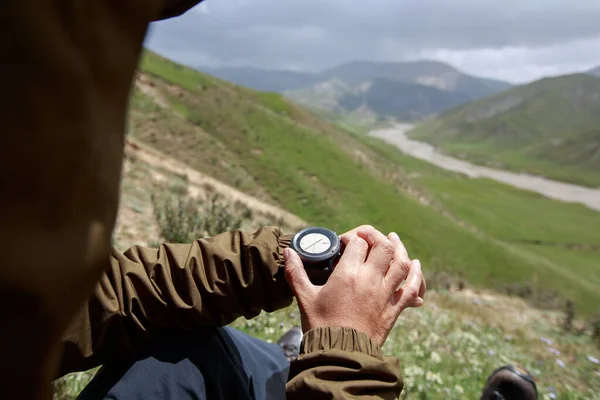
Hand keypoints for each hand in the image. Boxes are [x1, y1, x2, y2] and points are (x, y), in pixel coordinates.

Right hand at [284, 225, 424, 345]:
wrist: (340, 356)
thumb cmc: (320, 326)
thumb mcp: (305, 297)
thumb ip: (296, 272)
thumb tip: (288, 252)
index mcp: (347, 274)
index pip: (357, 242)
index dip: (351, 237)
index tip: (343, 243)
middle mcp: (370, 280)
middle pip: (383, 246)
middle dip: (376, 236)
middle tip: (368, 237)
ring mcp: (385, 294)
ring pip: (401, 263)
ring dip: (400, 248)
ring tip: (394, 240)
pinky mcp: (394, 309)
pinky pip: (412, 288)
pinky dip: (417, 275)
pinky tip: (416, 265)